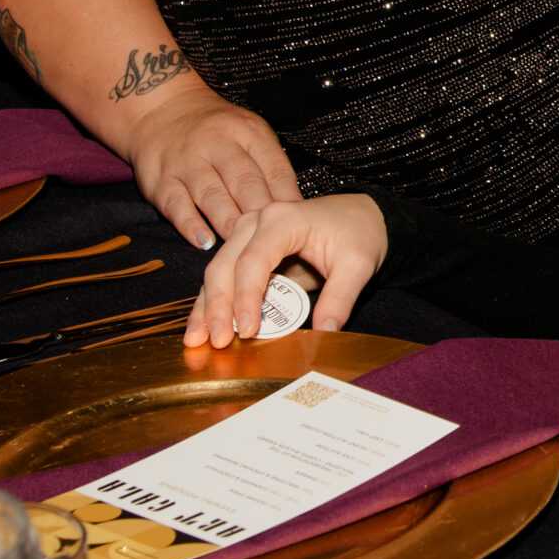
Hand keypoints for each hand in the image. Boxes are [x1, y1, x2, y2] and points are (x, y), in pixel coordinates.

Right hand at [119, 87, 301, 250]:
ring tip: (243, 245)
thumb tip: (294, 209)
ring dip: (229, 222)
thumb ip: (270, 167)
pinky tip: (205, 242)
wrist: (162, 109)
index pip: (274, 168)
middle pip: (244, 182)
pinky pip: (176, 205)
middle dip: (260, 212)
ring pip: (211, 195)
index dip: (287, 198)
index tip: (297, 223)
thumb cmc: (217, 131)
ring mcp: (187, 162)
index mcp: (248, 133)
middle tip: (273, 239)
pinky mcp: (160, 180)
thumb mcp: (250, 133)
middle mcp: (217, 145)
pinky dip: (190, 225)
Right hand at [187, 196, 385, 346]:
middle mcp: (256, 221)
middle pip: (225, 266)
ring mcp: (246, 233)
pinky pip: (224, 277)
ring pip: (217, 272)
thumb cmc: (359, 234)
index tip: (249, 331)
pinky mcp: (245, 249)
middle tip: (218, 342)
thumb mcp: (357, 266)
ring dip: (206, 307)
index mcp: (283, 219)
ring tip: (196, 340)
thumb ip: (339, 299)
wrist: (362, 217)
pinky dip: (212, 302)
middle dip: (218, 307)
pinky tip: (202, 327)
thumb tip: (323, 334)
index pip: (254, 261)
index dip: (247, 298)